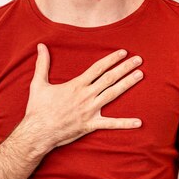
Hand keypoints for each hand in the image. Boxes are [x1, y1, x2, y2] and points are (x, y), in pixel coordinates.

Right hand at [23, 43, 143, 148]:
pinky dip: (125, 123)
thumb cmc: (38, 109)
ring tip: (140, 75)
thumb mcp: (38, 83)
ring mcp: (90, 110)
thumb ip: (42, 64)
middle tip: (139, 60)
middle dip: (125, 68)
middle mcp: (86, 95)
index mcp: (76, 85)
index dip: (111, 59)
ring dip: (128, 84)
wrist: (37, 132)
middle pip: (109, 78)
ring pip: (113, 94)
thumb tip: (40, 46)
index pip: (98, 68)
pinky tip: (139, 122)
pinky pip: (111, 124)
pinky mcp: (90, 124)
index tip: (123, 52)